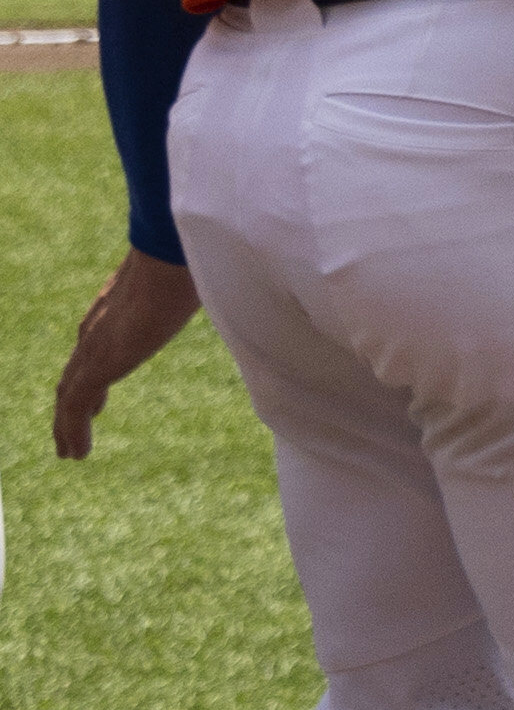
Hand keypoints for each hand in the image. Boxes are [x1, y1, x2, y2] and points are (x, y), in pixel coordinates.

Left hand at [53, 249, 192, 458]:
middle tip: (81, 422)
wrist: (175, 254)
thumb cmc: (197, 258)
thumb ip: (212, 288)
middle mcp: (98, 325)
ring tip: (71, 451)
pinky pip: (74, 407)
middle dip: (76, 399)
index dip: (94, 369)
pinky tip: (75, 455)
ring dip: (67, 424)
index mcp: (118, 304)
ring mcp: (94, 346)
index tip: (98, 392)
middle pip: (76, 371)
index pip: (96, 342)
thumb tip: (250, 284)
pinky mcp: (97, 365)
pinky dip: (71, 431)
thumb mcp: (200, 279)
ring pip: (69, 394)